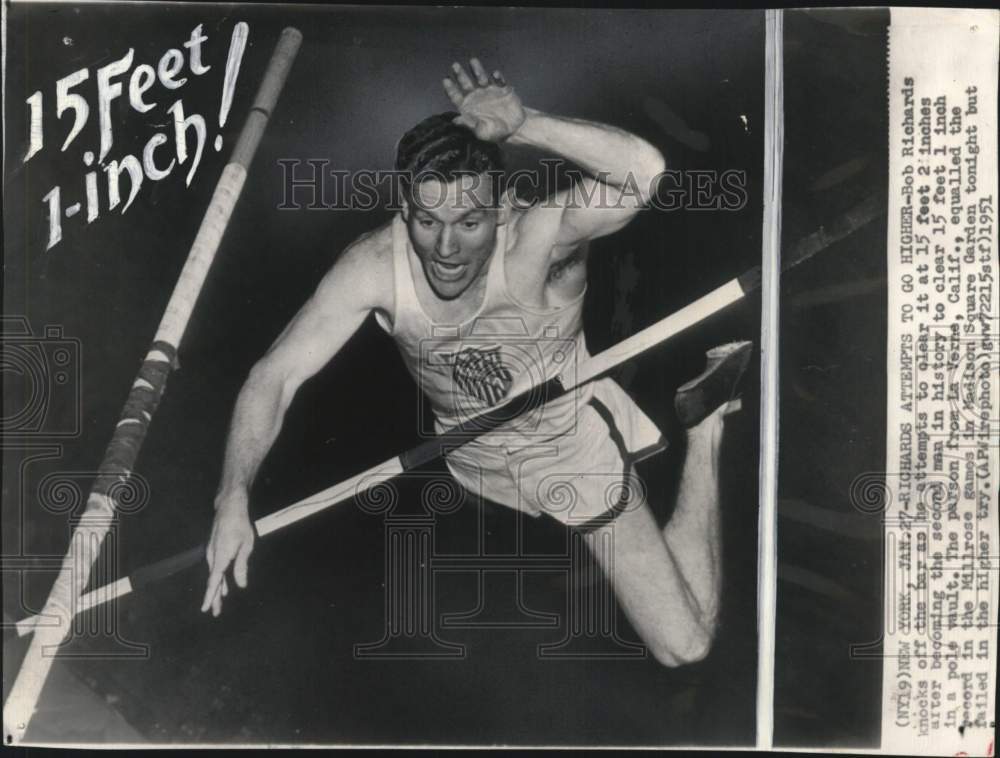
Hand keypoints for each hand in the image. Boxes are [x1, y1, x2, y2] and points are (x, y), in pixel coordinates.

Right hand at [201, 494, 254, 616]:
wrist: (229, 507)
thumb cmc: (240, 525)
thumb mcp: (246, 546)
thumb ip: (242, 566)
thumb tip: (241, 585)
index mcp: (221, 557)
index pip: (214, 581)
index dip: (211, 596)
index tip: (206, 608)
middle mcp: (213, 556)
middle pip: (213, 581)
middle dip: (214, 597)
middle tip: (215, 612)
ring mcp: (212, 552)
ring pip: (214, 574)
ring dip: (217, 588)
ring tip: (219, 602)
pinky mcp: (214, 548)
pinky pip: (215, 567)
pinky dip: (218, 577)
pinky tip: (223, 584)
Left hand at [443, 58, 524, 141]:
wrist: (514, 129)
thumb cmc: (495, 133)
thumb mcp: (481, 132)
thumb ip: (469, 124)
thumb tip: (455, 121)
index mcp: (468, 107)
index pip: (456, 96)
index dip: (450, 88)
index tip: (446, 80)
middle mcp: (476, 96)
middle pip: (466, 83)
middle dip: (460, 74)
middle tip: (455, 66)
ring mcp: (489, 91)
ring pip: (481, 77)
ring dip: (477, 70)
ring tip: (472, 62)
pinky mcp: (502, 89)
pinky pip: (499, 80)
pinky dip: (497, 77)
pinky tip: (495, 74)